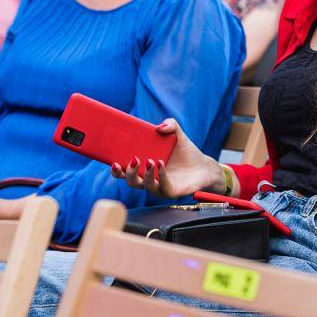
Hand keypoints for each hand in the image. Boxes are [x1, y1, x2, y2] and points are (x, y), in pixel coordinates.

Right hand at [110, 119, 224, 199]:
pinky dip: (160, 175)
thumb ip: (170, 124)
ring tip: (150, 160)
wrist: (203, 166)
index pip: (124, 171)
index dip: (116, 169)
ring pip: (145, 186)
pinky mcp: (170, 192)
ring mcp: (159, 187)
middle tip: (133, 160)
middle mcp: (148, 179)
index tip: (113, 161)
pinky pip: (162, 187)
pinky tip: (161, 164)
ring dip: (145, 174)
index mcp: (144, 167)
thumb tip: (159, 127)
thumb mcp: (177, 134)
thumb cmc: (185, 152)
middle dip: (127, 173)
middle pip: (131, 181)